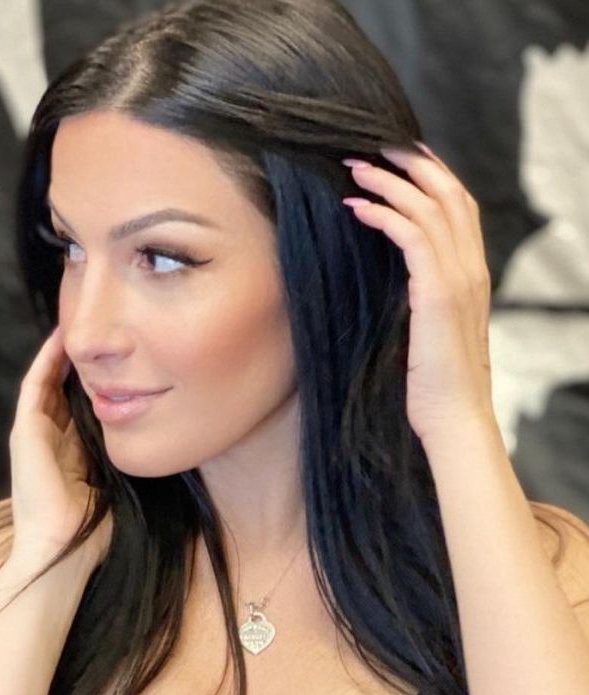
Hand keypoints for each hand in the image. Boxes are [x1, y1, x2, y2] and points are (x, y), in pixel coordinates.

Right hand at [7, 326, 112, 580]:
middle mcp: (51, 437)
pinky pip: (35, 386)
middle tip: (96, 332)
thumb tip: (169, 439)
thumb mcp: (119, 478)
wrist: (64, 549)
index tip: (120, 357)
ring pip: (47, 381)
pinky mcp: (25, 432)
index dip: (97, 379)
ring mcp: (34, 433)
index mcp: (72, 449)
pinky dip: (46, 362)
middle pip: (63, 387)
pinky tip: (59, 340)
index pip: (82, 404)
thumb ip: (130, 458)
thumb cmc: (96, 522)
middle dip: (78, 360)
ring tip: (75, 324)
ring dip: (59, 353)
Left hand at [342, 144, 495, 449]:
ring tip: (354, 167)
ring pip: (430, 207)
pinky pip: (413, 237)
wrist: (455, 419)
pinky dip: (384, 214)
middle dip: (409, 162)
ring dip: (389, 181)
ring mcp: (460, 279)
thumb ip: (421, 296)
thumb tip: (391, 278)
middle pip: (448, 192)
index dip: (430, 174)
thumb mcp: (430, 329)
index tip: (395, 156)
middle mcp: (471, 268)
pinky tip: (356, 206)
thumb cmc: (435, 383)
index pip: (458, 205)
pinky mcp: (440, 294)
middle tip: (370, 145)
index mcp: (471, 274)